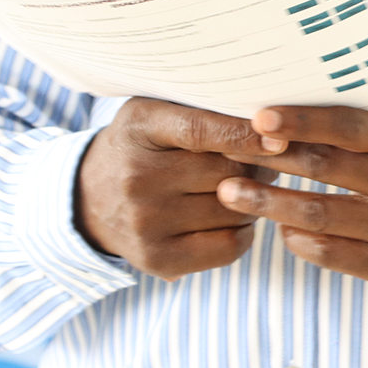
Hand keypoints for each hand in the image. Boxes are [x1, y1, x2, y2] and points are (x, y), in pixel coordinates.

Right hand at [74, 97, 278, 280]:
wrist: (88, 198)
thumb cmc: (142, 145)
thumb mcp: (156, 111)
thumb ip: (202, 108)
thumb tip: (270, 119)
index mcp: (139, 127)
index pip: (199, 130)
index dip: (244, 134)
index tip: (279, 137)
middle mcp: (137, 178)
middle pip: (226, 173)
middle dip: (258, 166)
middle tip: (270, 157)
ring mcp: (145, 223)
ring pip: (233, 210)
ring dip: (254, 198)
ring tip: (249, 184)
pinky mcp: (157, 259)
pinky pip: (229, 246)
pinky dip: (245, 230)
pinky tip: (237, 216)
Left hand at [217, 106, 367, 290]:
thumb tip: (312, 82)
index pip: (349, 127)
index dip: (302, 121)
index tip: (260, 116)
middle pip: (326, 169)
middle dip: (270, 159)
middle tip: (227, 150)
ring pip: (320, 215)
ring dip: (269, 204)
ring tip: (230, 193)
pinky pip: (333, 254)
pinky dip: (300, 240)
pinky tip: (280, 228)